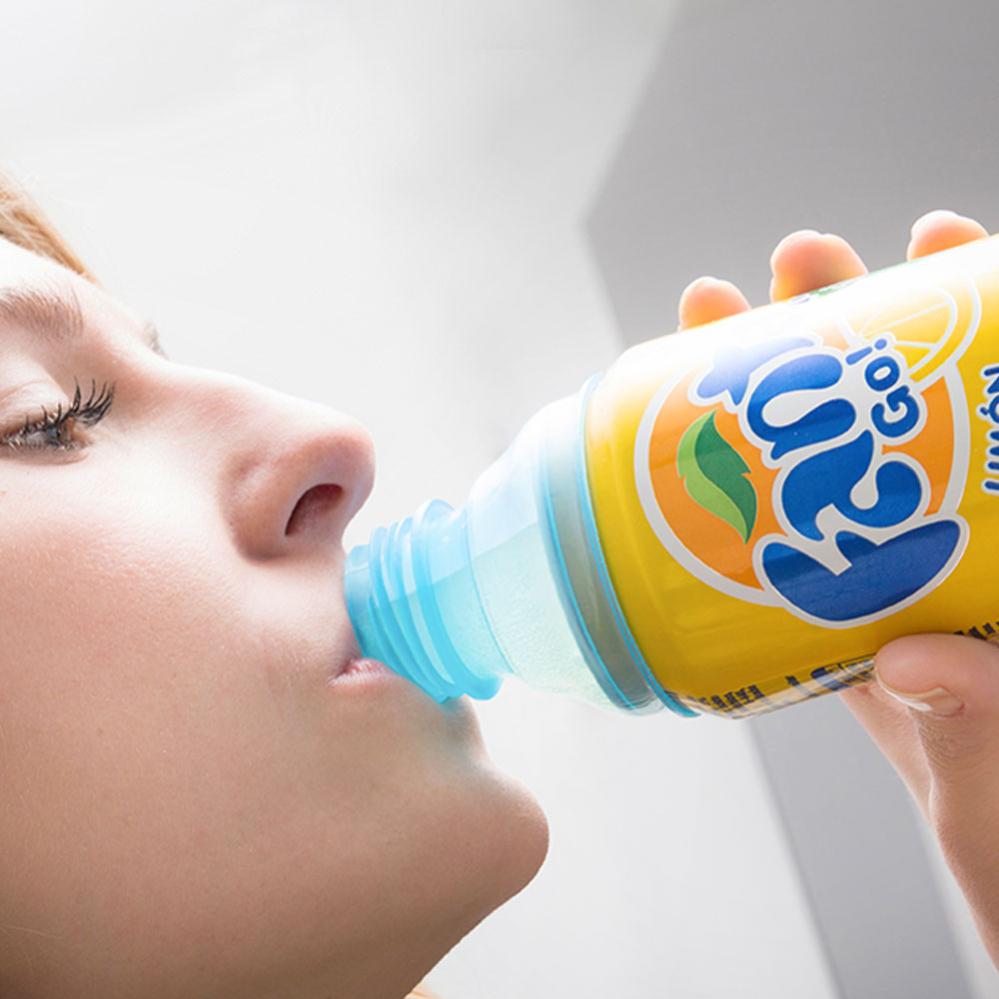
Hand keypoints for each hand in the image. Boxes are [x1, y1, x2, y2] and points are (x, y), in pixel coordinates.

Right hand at [677, 210, 998, 966]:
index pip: (995, 409)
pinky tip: (700, 464)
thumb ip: (983, 714)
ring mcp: (902, 579)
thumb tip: (914, 658)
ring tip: (724, 325)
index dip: (978, 307)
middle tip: (801, 265)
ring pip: (831, 468)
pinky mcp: (856, 625)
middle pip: (898, 412)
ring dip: (774, 398)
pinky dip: (744, 503)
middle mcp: (964, 548)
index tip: (940, 239)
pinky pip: (796, 543)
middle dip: (848, 325)